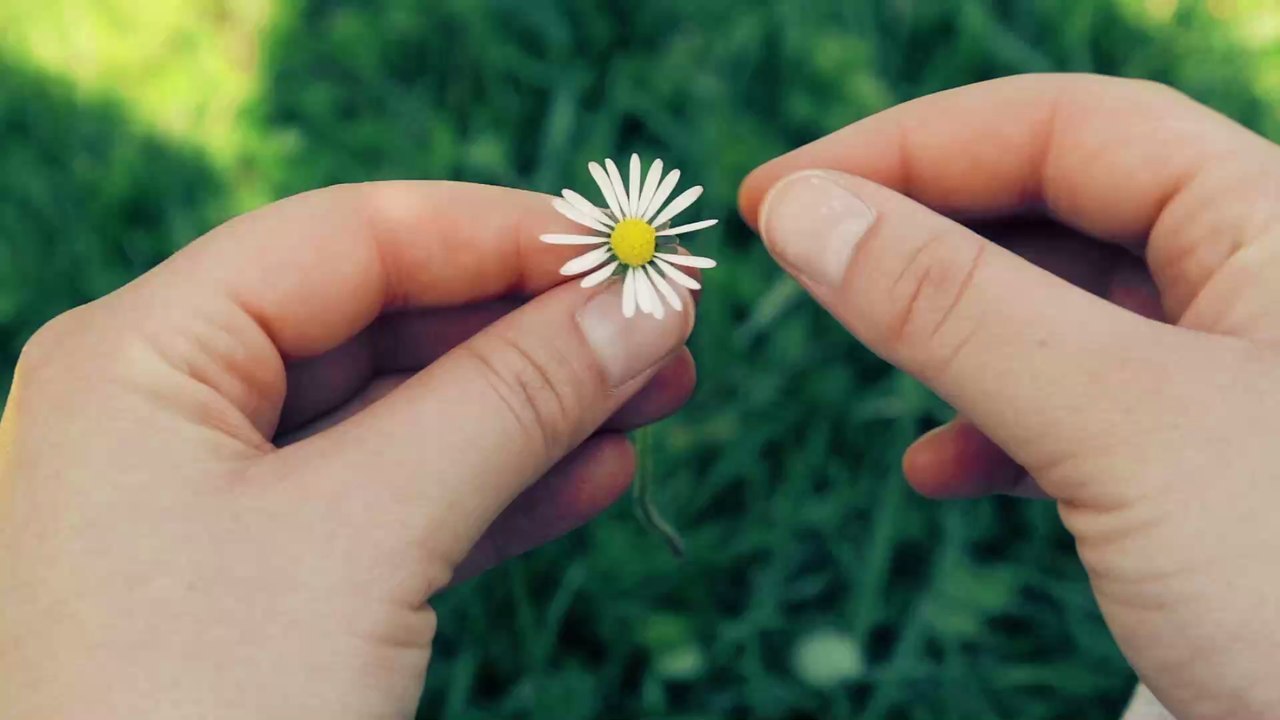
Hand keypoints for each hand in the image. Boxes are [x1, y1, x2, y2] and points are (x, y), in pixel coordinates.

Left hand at [0, 182, 695, 718]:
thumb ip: (513, 399)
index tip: (633, 248)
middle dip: (537, 326)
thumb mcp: (372, 531)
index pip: (350, 240)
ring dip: (540, 408)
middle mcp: (171, 414)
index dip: (502, 233)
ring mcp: (220, 507)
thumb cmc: (206, 711)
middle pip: (387, 323)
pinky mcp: (273, 590)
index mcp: (143, 358)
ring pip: (408, 421)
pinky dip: (503, 491)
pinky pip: (403, 509)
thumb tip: (646, 306)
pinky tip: (600, 473)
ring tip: (662, 394)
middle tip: (667, 323)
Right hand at [741, 74, 1279, 718]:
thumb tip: (804, 213)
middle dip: (919, 232)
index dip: (911, 145)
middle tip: (800, 254)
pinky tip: (941, 471)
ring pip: (1057, 311)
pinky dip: (993, 428)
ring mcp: (1227, 379)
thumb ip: (954, 307)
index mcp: (1273, 222)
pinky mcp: (1201, 468)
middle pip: (1055, 207)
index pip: (1065, 127)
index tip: (784, 192)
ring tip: (862, 355)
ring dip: (946, 333)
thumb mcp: (1119, 426)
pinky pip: (1075, 408)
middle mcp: (1254, 282)